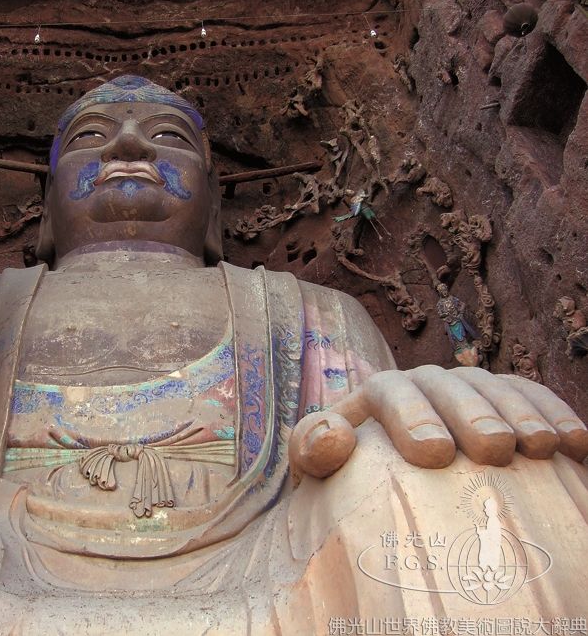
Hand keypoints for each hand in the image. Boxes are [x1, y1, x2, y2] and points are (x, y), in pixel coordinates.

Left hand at [289, 365, 587, 479]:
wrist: (385, 488)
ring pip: (495, 388)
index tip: (434, 454)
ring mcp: (468, 393)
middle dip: (472, 413)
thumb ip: (313, 450)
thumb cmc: (350, 484)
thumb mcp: (319, 472)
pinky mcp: (506, 405)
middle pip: (449, 386)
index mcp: (377, 396)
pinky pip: (533, 398)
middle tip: (495, 449)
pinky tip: (575, 442)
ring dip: (520, 412)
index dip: (411, 415)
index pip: (390, 390)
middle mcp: (425, 386)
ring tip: (538, 446)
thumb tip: (335, 433)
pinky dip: (555, 414)